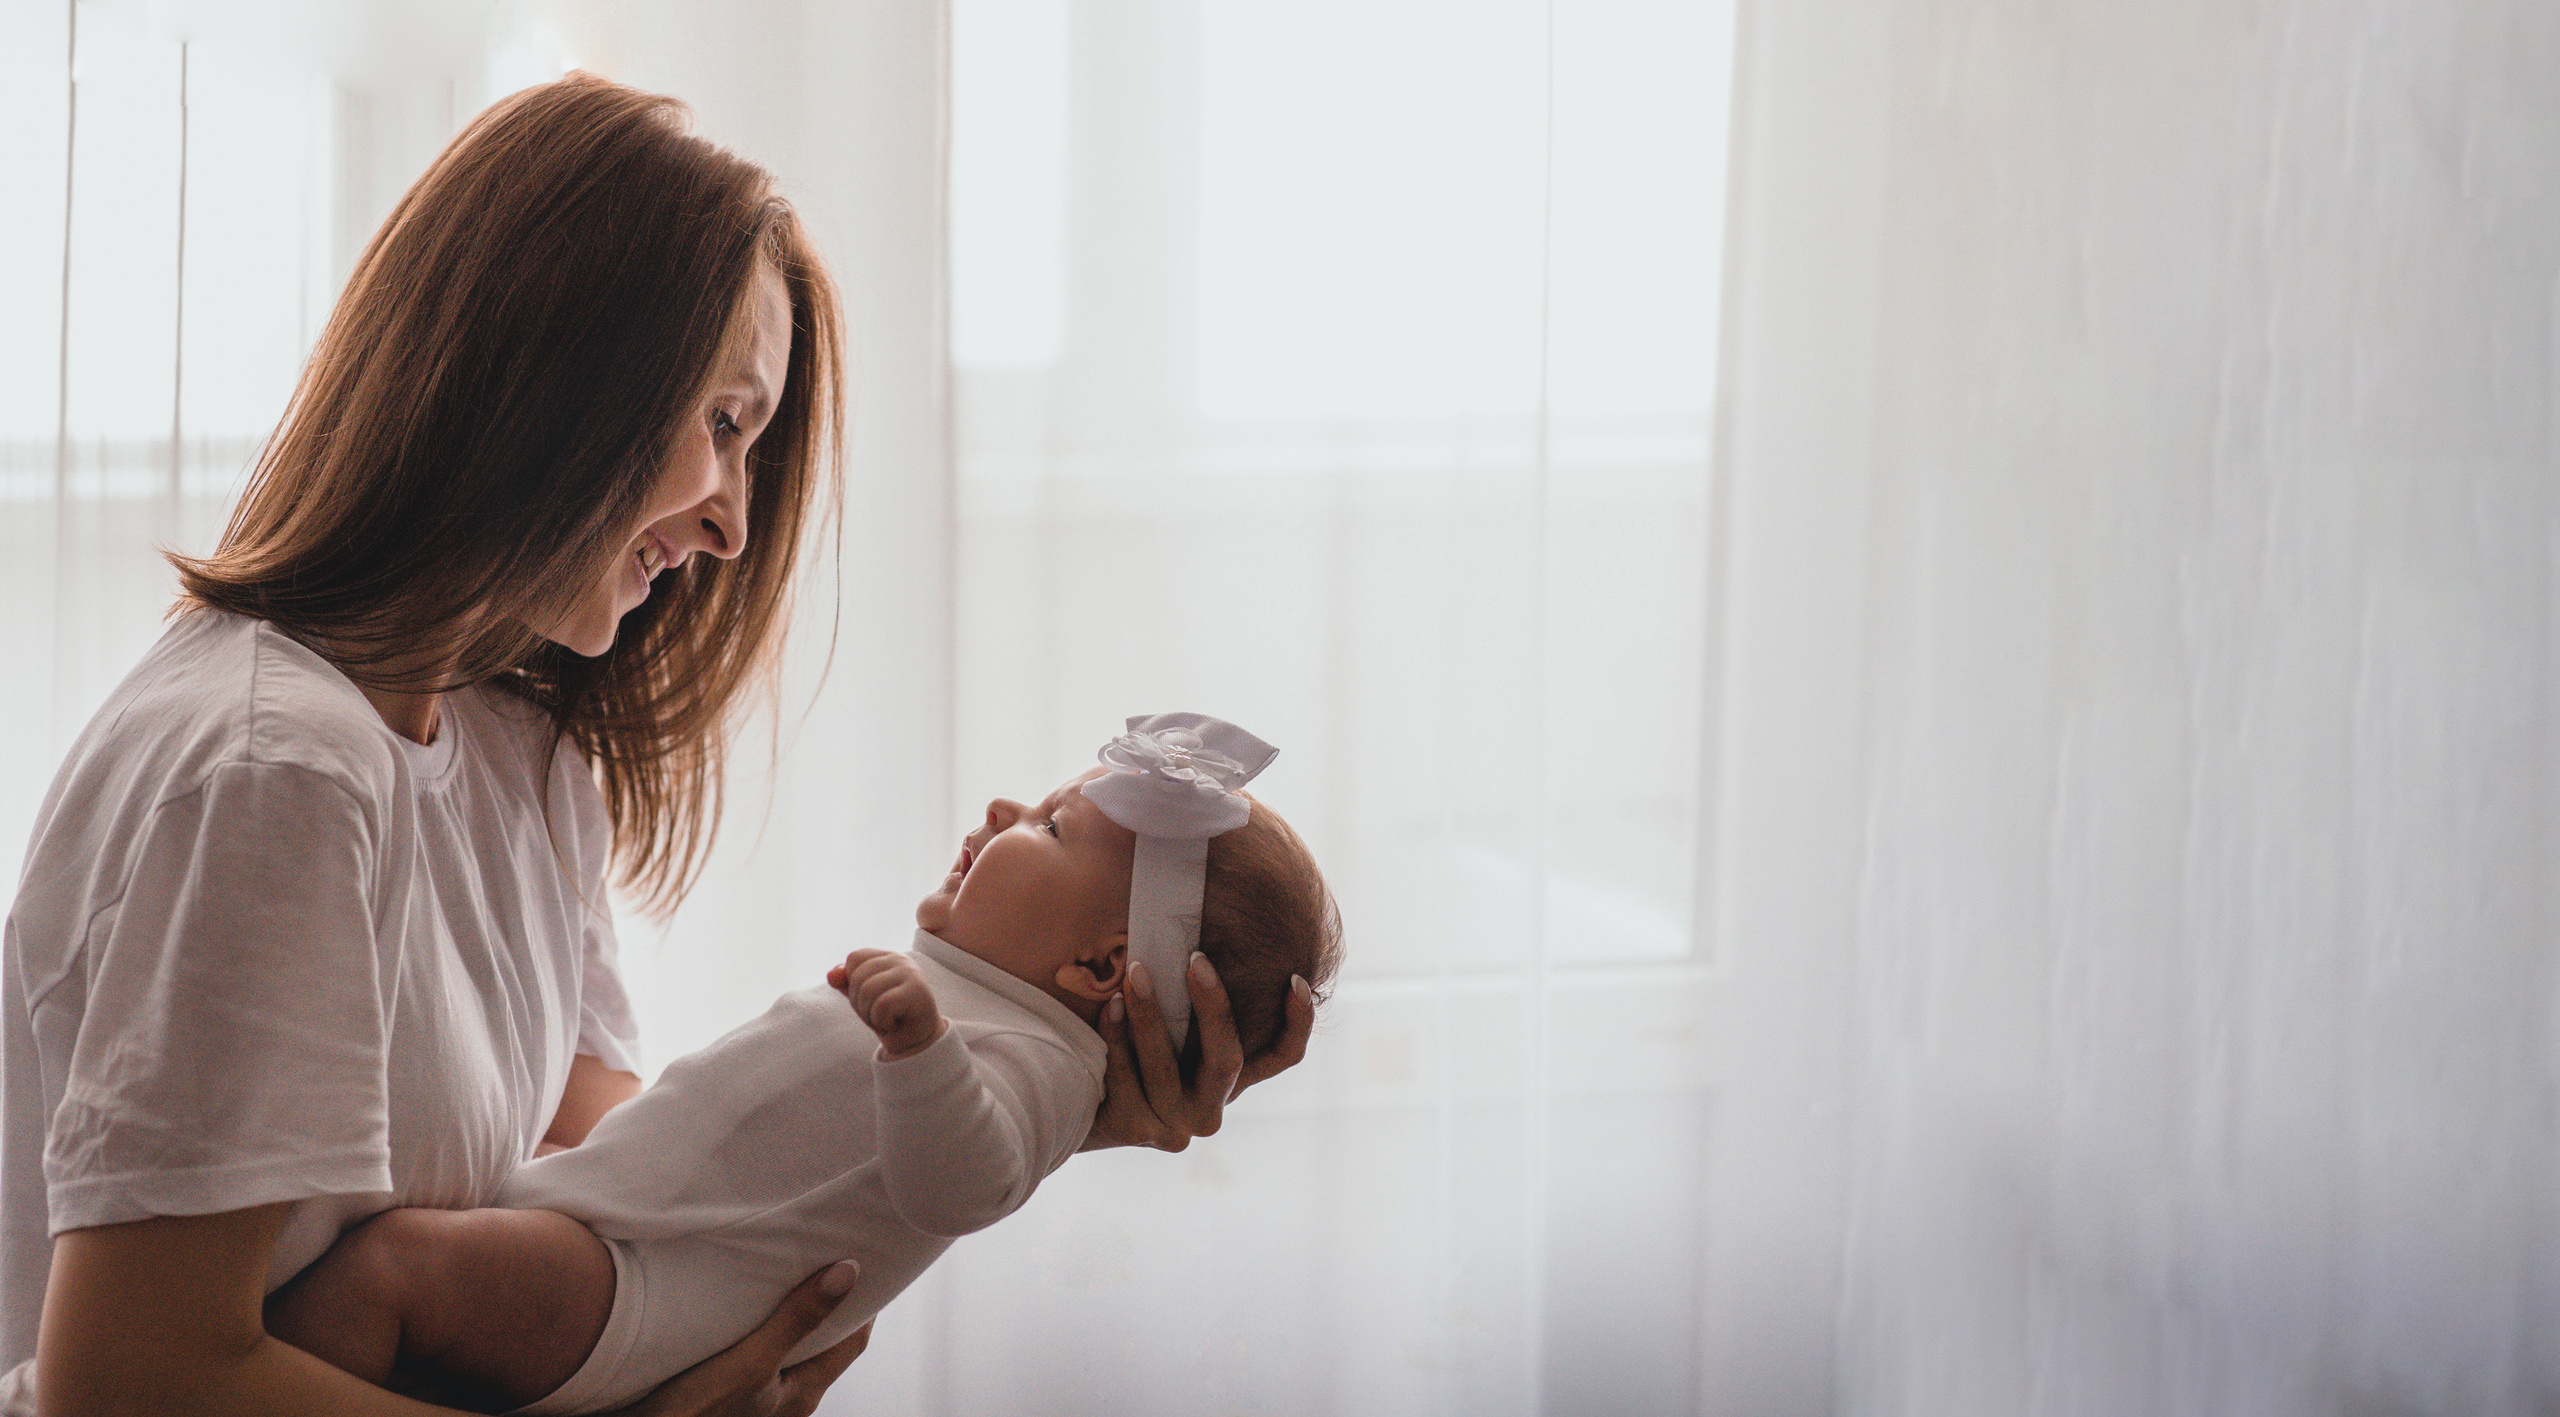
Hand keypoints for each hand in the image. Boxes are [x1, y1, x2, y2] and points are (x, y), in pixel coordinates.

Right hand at [614, 1262, 870, 1416]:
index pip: (853, 1341)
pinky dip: (766, 1331)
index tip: (867, 1265)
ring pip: (792, 1351)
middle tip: (829, 1262)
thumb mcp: (750, 1359)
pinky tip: (748, 1313)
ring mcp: (761, 1401)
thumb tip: (847, 1273)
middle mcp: (789, 1400)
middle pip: (825, 1345)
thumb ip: (797, 1319)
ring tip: (790, 1278)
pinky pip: (764, 1357)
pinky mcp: (733, 1397)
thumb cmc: (695, 1409)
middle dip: (831, 1308)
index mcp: (804, 1393)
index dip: (865, 1304)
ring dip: (794, 1318)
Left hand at [830, 950, 945, 1059]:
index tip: (870, 998)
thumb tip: (831, 975)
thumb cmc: (889, 1016)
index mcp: (886, 956)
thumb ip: (845, 983)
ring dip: (871, 1014)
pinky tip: (894, 1023)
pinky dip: (882, 1021)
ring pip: (868, 991)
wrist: (915, 1041)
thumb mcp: (861, 998)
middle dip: (860, 1003)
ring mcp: (910, 974)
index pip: (854, 958)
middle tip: (878, 1014)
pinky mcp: (916, 992)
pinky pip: (882, 1005)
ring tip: (886, 1019)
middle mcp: (900, 960)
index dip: (852, 983)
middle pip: (858, 976)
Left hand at [1083, 952, 1314, 1151]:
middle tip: (1195, 961)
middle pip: (1228, 1060)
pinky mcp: (1135, 1129)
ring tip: (1135, 973)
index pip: (1281, 1058)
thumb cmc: (1133, 1045)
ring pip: (1166, 1070)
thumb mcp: (1171, 1024)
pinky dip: (1118, 1039)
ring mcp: (1174, 1124)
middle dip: (1214, 1007)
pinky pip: (1126, 1081)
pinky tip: (1110, 1007)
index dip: (1296, 1024)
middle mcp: (1210, 1107)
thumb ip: (1192, 999)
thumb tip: (1202, 933)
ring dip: (1150, 1016)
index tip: (1294, 979)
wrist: (1079, 1102)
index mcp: (1229, 1079)